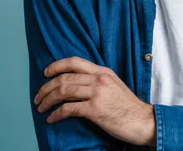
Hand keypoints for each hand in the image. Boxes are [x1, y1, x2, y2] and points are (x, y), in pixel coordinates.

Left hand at [33, 57, 155, 146]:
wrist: (144, 121)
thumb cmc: (128, 107)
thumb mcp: (114, 86)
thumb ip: (98, 81)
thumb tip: (78, 84)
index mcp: (103, 72)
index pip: (74, 62)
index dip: (57, 66)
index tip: (46, 73)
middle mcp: (99, 79)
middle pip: (65, 77)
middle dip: (46, 87)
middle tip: (38, 97)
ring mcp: (97, 93)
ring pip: (64, 91)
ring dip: (48, 100)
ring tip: (41, 107)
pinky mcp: (95, 109)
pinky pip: (69, 108)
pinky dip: (56, 113)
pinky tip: (52, 118)